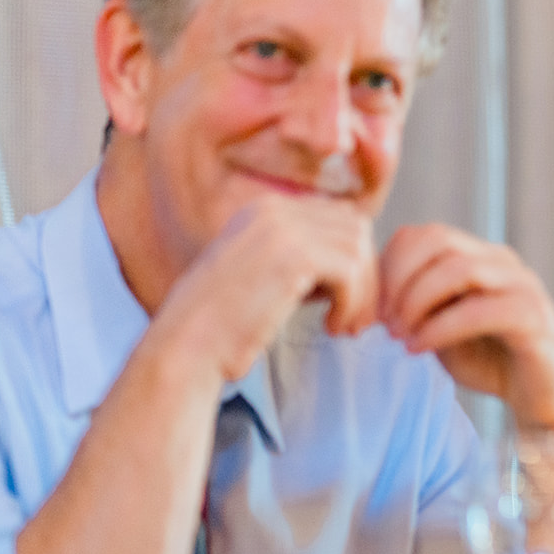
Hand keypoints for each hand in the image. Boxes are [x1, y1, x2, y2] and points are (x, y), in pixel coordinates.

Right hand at [156, 193, 378, 381]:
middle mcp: (273, 208)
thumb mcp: (268, 276)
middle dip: (366, 275)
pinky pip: (351, 272)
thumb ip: (308, 260)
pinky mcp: (292, 255)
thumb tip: (362, 264)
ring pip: (358, 249)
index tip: (347, 301)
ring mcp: (281, 228)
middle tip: (356, 318)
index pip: (338, 217)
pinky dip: (352, 303)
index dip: (353, 259)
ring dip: (362, 294)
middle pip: (356, 227)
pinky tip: (330, 326)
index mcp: (265, 209)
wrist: (188, 345)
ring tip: (343, 325)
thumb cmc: (227, 324)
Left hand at [377, 225, 553, 433]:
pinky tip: (420, 349)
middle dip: (399, 279)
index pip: (424, 233)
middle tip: (381, 322)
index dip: (388, 265)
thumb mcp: (441, 326)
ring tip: (400, 336)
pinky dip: (441, 328)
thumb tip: (364, 297)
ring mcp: (522, 286)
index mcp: (480, 257)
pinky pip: (481, 310)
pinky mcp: (534, 319)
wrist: (545, 398)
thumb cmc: (491, 361)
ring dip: (417, 301)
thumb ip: (415, 305)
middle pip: (439, 240)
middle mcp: (502, 262)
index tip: (369, 308)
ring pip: (460, 268)